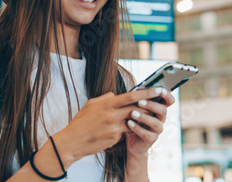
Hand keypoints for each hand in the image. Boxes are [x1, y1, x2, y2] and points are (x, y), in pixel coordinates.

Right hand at [54, 87, 169, 166]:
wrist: (73, 142)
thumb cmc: (81, 122)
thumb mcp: (91, 104)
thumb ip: (105, 98)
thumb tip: (115, 94)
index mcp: (107, 103)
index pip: (131, 95)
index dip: (147, 92)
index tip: (158, 89)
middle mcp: (112, 114)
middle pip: (137, 107)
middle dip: (148, 105)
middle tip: (158, 103)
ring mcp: (114, 127)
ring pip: (133, 120)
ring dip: (139, 118)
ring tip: (145, 115)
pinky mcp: (114, 138)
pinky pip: (125, 131)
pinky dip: (127, 129)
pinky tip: (123, 129)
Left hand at [125, 87, 175, 155]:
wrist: (131, 141)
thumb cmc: (134, 120)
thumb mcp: (135, 108)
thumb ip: (137, 100)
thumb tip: (135, 90)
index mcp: (159, 109)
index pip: (169, 101)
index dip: (167, 95)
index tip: (160, 90)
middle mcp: (161, 119)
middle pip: (163, 110)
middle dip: (152, 105)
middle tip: (139, 102)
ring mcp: (157, 130)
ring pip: (156, 123)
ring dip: (144, 117)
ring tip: (132, 113)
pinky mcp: (151, 140)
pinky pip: (146, 134)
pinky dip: (137, 128)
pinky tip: (129, 123)